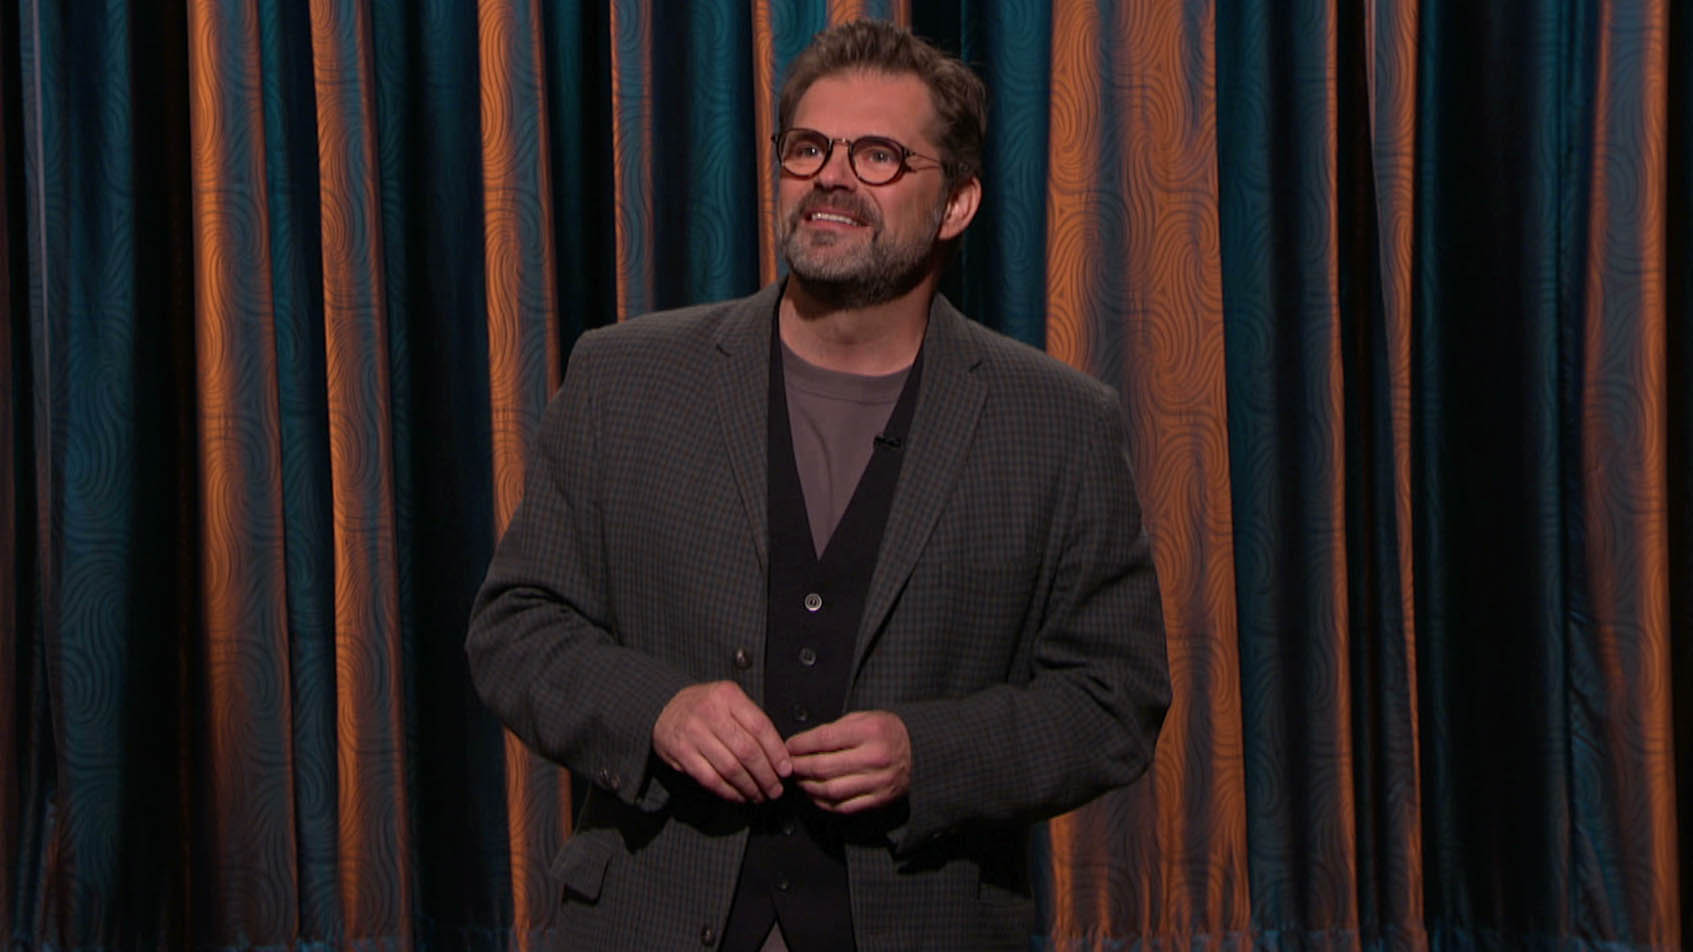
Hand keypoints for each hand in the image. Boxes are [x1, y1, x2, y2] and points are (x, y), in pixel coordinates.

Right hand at [652, 681, 790, 802]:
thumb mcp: (728, 699)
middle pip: (747, 751)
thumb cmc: (705, 706)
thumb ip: (751, 720)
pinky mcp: (681, 753)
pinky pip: (710, 779)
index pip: (760, 727)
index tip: (786, 769)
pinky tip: (739, 796)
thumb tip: (779, 755)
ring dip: (749, 787)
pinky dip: (728, 792)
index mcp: (727, 695)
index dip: (776, 752)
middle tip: (775, 789)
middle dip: (766, 775)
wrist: (664, 707)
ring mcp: (693, 733)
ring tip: (760, 795)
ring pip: (730, 768)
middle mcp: (710, 712)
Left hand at [785, 710, 910, 812]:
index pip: (824, 739)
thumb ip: (835, 729)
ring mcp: (877, 782)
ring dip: (808, 786)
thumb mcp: (864, 718)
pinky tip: (815, 794)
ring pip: (831, 790)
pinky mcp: (878, 800)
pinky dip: (823, 802)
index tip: (789, 746)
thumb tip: (802, 744)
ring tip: (799, 780)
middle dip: (799, 767)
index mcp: (870, 731)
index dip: (801, 744)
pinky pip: (843, 806)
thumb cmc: (886, 732)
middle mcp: (875, 758)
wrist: (919, 753)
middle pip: (824, 767)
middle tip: (788, 765)